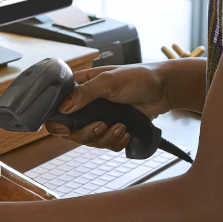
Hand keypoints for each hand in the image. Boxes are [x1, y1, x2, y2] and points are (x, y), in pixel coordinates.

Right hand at [45, 64, 172, 151]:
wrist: (164, 89)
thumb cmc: (139, 77)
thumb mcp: (109, 81)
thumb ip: (85, 92)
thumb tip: (63, 107)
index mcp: (81, 88)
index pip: (58, 108)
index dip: (57, 122)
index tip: (65, 129)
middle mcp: (87, 105)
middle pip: (72, 130)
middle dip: (87, 133)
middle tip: (101, 126)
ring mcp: (100, 117)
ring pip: (90, 140)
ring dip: (105, 138)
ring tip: (120, 128)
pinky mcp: (113, 127)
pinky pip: (106, 144)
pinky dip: (116, 142)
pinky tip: (126, 132)